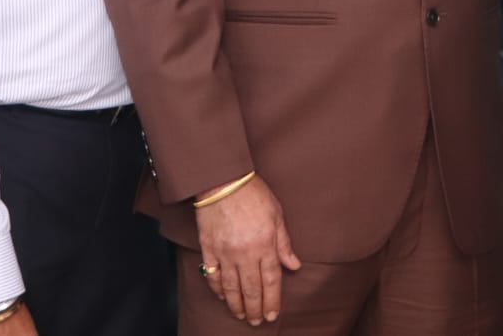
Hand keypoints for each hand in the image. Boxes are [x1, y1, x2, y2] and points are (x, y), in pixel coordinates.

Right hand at [195, 175, 301, 324]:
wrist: (223, 181)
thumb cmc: (253, 194)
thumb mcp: (277, 215)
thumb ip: (284, 244)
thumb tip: (293, 265)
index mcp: (265, 244)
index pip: (271, 280)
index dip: (272, 301)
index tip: (272, 315)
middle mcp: (245, 253)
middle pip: (251, 289)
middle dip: (255, 308)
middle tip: (257, 322)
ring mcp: (224, 252)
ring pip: (231, 287)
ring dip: (237, 304)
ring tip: (242, 315)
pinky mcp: (208, 248)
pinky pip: (212, 275)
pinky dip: (217, 289)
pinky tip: (223, 296)